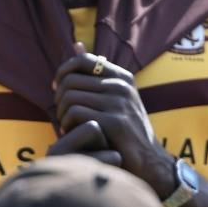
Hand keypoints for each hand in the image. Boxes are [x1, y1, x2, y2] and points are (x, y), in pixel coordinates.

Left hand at [51, 44, 171, 191]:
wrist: (149, 163)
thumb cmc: (126, 132)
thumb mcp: (115, 98)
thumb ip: (95, 73)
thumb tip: (76, 44)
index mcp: (122, 77)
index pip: (82, 60)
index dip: (63, 72)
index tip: (58, 88)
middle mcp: (122, 86)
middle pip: (70, 81)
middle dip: (59, 99)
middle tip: (63, 116)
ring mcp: (119, 103)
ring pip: (70, 97)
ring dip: (62, 115)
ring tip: (67, 126)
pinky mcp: (114, 122)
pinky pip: (75, 114)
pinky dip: (67, 126)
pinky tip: (72, 134)